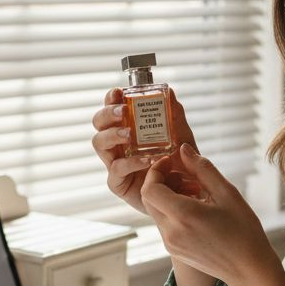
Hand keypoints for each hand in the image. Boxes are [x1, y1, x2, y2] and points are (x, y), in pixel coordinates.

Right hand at [91, 87, 196, 213]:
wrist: (185, 194)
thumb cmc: (179, 164)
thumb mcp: (182, 137)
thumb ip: (175, 116)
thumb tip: (170, 92)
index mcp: (128, 128)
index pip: (112, 108)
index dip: (111, 99)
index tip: (118, 92)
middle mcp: (118, 144)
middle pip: (99, 123)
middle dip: (107, 114)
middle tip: (122, 112)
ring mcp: (115, 162)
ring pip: (99, 143)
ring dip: (112, 135)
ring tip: (128, 133)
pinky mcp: (118, 183)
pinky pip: (116, 169)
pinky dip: (130, 162)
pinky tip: (145, 159)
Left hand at [142, 144, 284, 285]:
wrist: (248, 269)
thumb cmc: (244, 230)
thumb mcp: (227, 194)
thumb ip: (203, 169)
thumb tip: (184, 149)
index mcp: (183, 215)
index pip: (149, 188)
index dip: (155, 171)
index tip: (170, 163)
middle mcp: (171, 231)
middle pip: (148, 199)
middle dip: (157, 182)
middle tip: (178, 174)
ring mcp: (170, 244)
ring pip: (155, 211)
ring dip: (165, 197)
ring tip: (191, 191)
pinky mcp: (173, 251)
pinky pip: (163, 225)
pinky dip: (170, 212)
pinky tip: (193, 209)